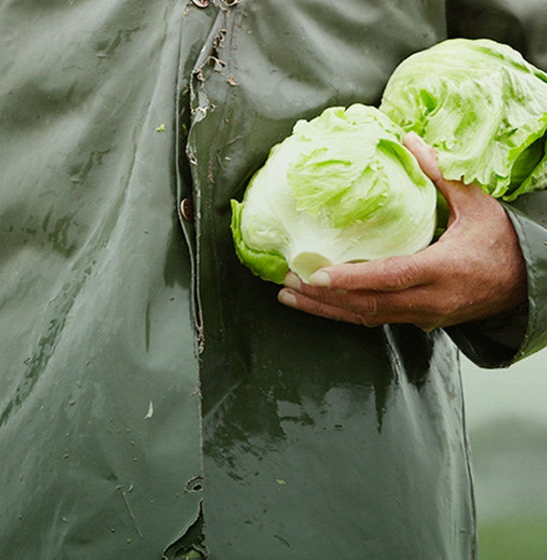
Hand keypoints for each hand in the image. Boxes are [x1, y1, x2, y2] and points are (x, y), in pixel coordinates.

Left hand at [276, 132, 526, 330]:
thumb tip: (408, 140)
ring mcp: (423, 315)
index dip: (351, 279)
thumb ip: (441, 175)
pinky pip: (376, 319)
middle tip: (289, 281)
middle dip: (325, 297)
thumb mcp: (477, 204)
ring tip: (289, 296)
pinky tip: (318, 304)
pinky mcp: (418, 321)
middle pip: (369, 304)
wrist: (527, 283)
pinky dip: (344, 312)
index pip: (390, 278)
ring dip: (327, 310)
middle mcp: (430, 299)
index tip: (316, 275)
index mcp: (444, 269)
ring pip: (367, 317)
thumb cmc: (501, 241)